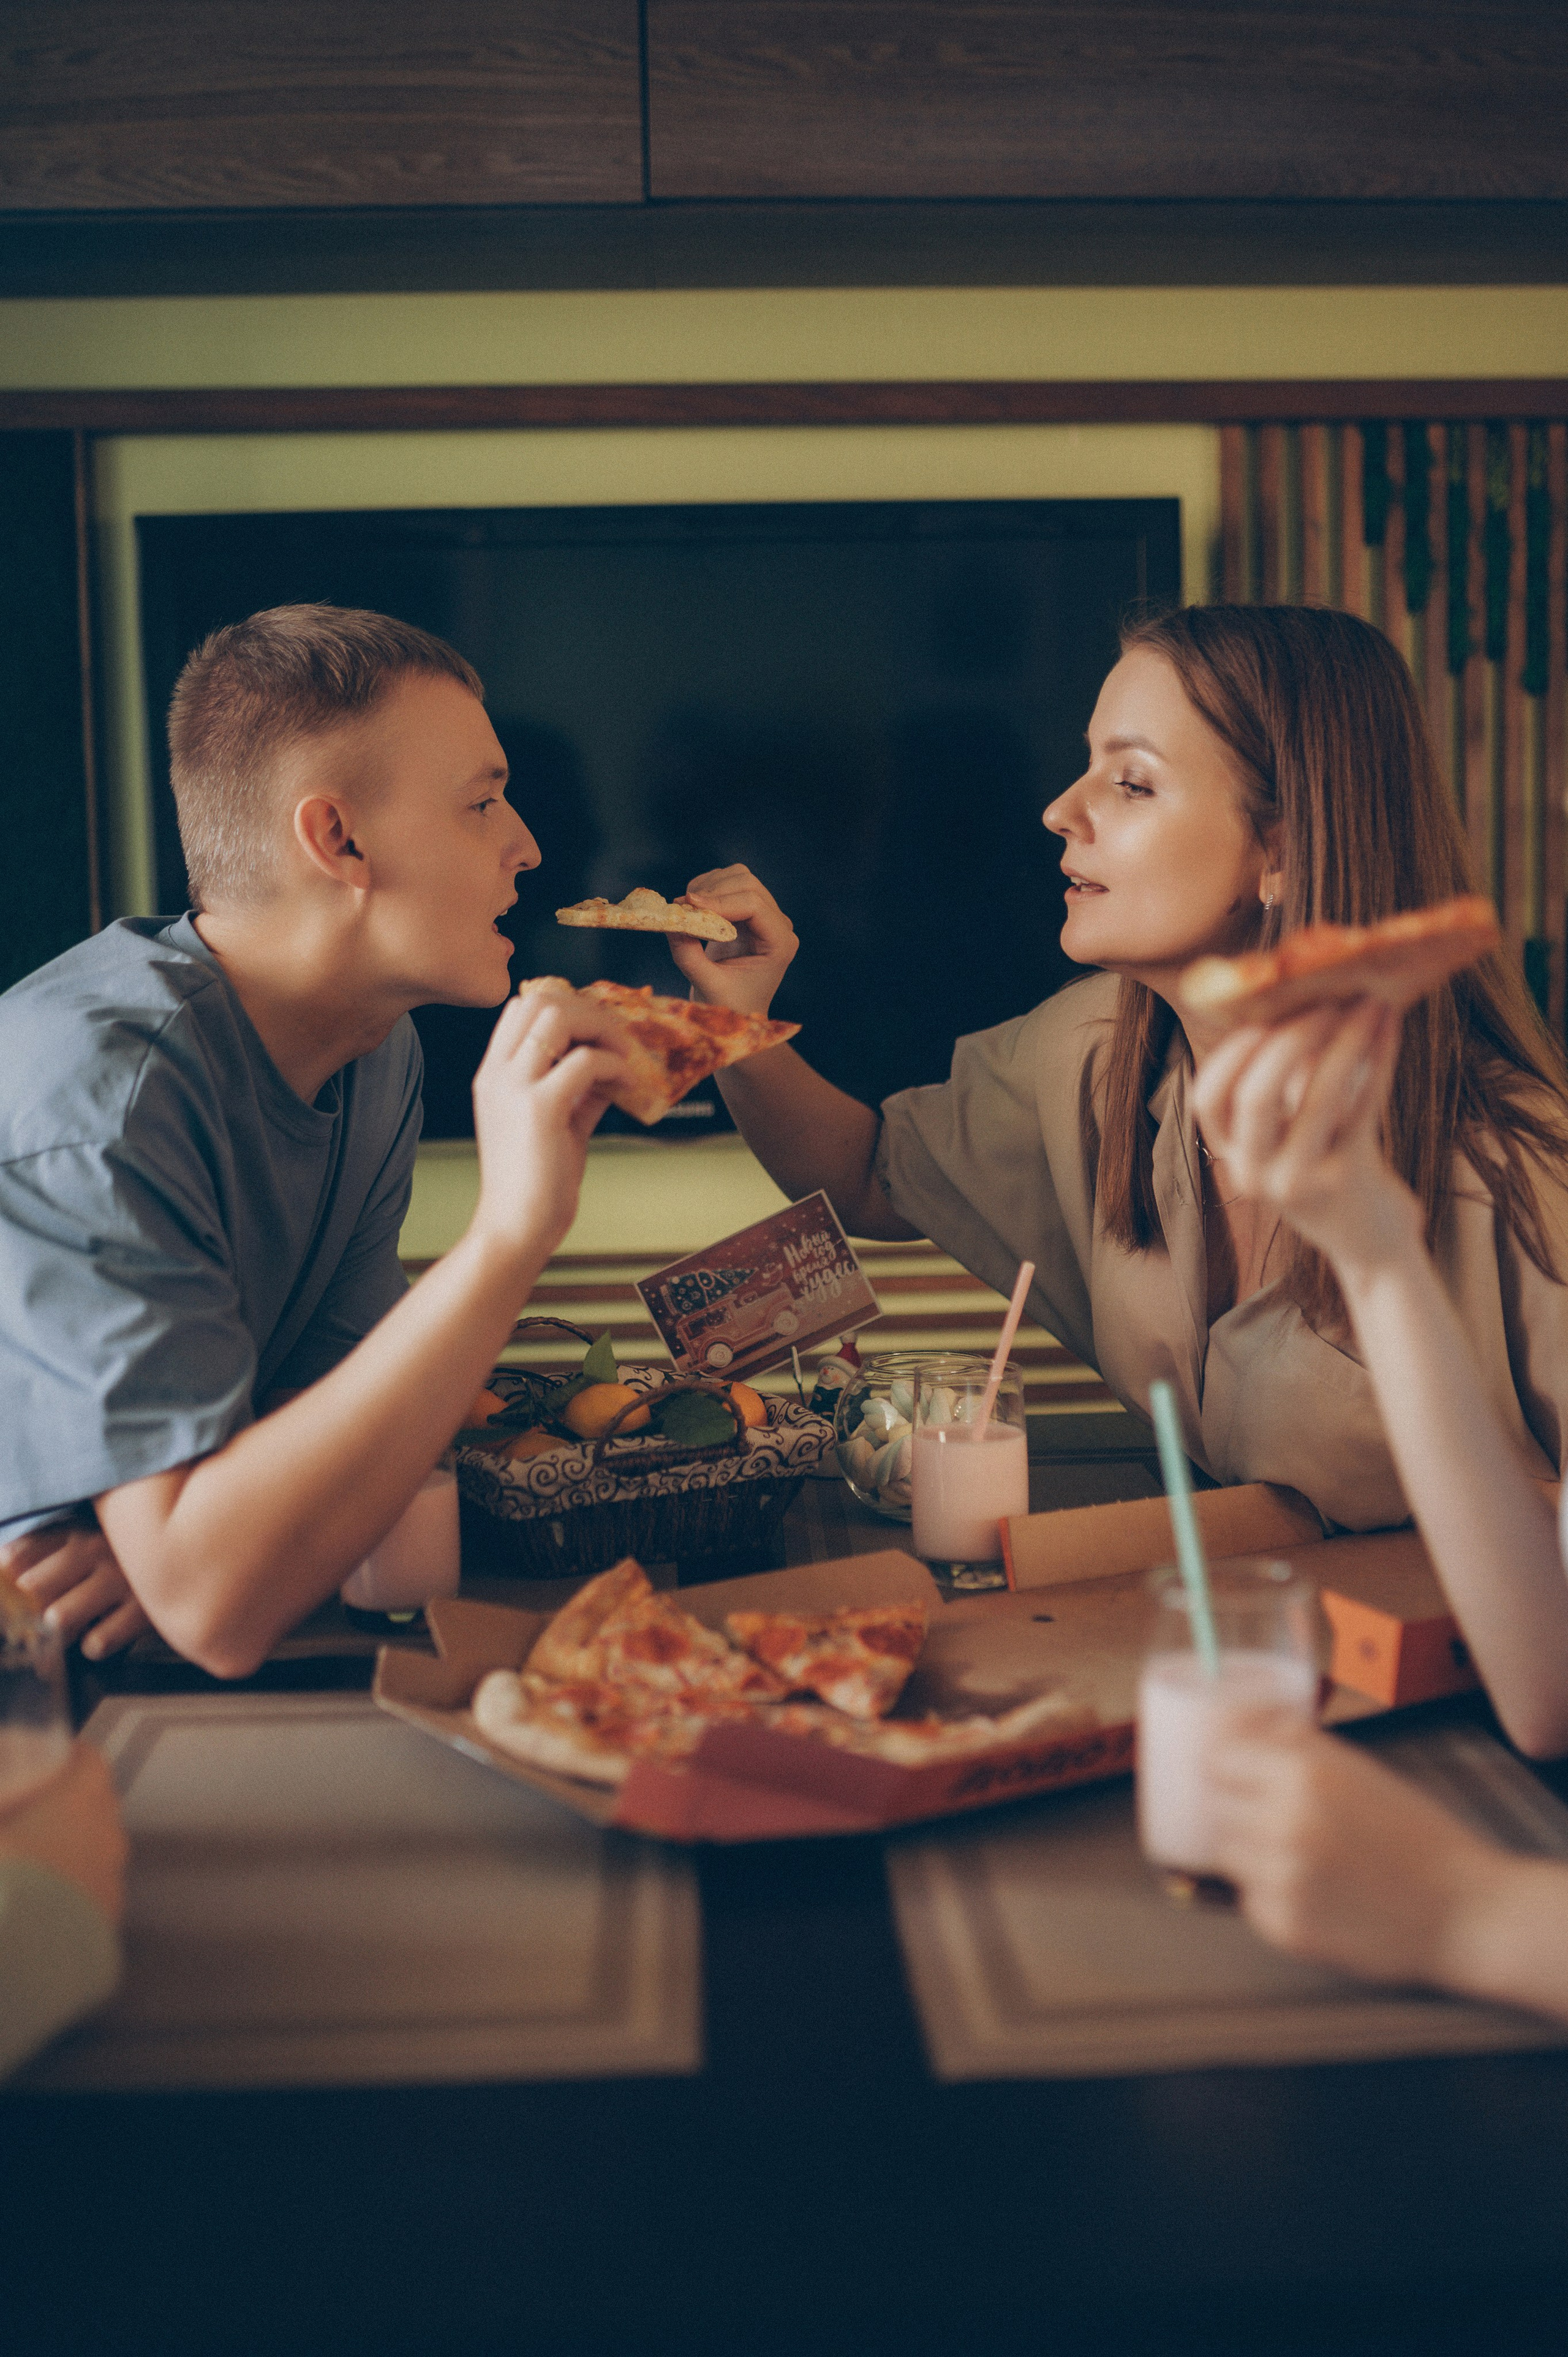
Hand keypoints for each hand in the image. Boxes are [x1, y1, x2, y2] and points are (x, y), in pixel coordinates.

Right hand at [0, 1742, 125, 1923]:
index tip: (58, 1756)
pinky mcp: (107, 1925)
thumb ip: (0, 1813)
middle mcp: (106, 1837)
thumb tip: (1, 1819)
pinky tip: (43, 1906)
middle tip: (39, 1810)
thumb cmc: (3, 1876)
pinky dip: (73, 1894)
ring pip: (99, 1854)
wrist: (17, 1958)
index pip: (91, 1763)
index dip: (74, 1757)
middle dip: (73, 1803)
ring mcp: (111, 1883)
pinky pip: (92, 1897)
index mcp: (79, 1801)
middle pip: (100, 1806)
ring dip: (74, 1851)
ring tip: (37, 1862)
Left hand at [2, 1524, 149, 1659]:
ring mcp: (121, 1578)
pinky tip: (102, 1631)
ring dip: (59, 1629)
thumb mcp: (83, 1538)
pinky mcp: (146, 1610)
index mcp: (73, 1527)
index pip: (14, 1558)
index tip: (9, 1601)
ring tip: (71, 1625)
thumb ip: (39, 1550)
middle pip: (30, 1589)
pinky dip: (94, 1644)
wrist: (191, 1555)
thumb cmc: (123, 1553)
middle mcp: (95, 1548)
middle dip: (26, 1610)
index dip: (2, 1585)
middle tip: (36, 1619)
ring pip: (58, 1619)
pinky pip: (97, 1643)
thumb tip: (2, 1566)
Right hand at [468, 984, 630, 1264]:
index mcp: (493, 1075)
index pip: (521, 1007)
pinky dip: (614, 1065)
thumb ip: (578, 1092)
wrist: (516, 1228)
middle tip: (616, 1039)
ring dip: (600, 1027)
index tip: (596, 1033)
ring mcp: (514, 1086)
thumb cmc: (535, 1185)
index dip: (565, 1007)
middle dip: (587, 1010)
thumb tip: (610, 1068)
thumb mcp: (559, 1124)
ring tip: (624, 1054)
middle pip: (539, 999)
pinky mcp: (539, 1106)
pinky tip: (627, 1085)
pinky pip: (586, 1060)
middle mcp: (497, 1073)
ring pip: (558, 1015)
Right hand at [668, 865, 798, 1013]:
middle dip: (712, 890)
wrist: (737, 1011)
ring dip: (708, 886)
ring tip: (687, 908)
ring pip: (739, 876)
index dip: (720, 900)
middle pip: (748, 883)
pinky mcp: (748, 912)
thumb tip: (671, 923)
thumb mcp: (707, 985)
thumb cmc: (730, 1006)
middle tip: (683, 907)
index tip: (689, 905)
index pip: (754, 904)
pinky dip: (707, 887)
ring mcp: (765, 915)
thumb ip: (689, 955)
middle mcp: (778, 925)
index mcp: (780, 944)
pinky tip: (693, 907)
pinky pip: (728, 883)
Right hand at [1190, 997, 1417, 1276]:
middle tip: (1324, 999)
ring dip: (1345, 1039)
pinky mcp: (1350, 1177)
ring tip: (1366, 1003)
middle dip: (1289, 1037)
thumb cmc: (1326, 1171)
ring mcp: (1301, 1180)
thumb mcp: (1287, 1136)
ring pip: (1319, 1094)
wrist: (1370, 1240)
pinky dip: (1379, 1058)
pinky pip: (1364, 1103)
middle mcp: (1256, 1174)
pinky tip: (1389, 1027)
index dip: (1231, 1051)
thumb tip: (1290, 1003)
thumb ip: (1277, 1086)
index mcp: (1232, 1158)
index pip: (1207, 1098)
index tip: (1264, 1013)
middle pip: (1255, 1095)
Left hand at [1206, 1711, 1507, 1988]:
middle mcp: (1286, 1823)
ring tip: (1300, 1858)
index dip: (1226, 1766)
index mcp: (1306, 1773)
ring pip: (1227, 1856)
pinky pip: (1250, 1901)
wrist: (1465, 1913)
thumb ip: (1300, 1748)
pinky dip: (1271, 1896)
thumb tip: (1248, 1724)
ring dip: (1250, 1854)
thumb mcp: (1363, 1772)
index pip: (1218, 1759)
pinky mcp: (1286, 1928)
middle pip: (1216, 1806)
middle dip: (1237, 1809)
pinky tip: (1316, 1893)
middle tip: (1269, 1817)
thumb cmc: (1420, 1838)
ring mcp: (1283, 1880)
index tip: (1232, 1772)